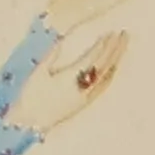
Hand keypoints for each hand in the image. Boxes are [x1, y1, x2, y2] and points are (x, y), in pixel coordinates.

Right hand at [9, 30, 128, 135]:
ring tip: (122, 45)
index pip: (91, 58)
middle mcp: (81, 88)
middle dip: (114, 49)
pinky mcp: (85, 103)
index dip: (101, 45)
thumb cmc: (30, 96)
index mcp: (69, 78)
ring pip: (106, 75)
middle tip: (123, 34)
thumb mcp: (37, 73)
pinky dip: (110, 74)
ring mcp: (85, 96)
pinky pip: (102, 86)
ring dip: (115, 59)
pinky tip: (114, 65)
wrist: (30, 122)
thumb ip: (50, 57)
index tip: (110, 32)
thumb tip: (60, 42)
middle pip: (103, 65)